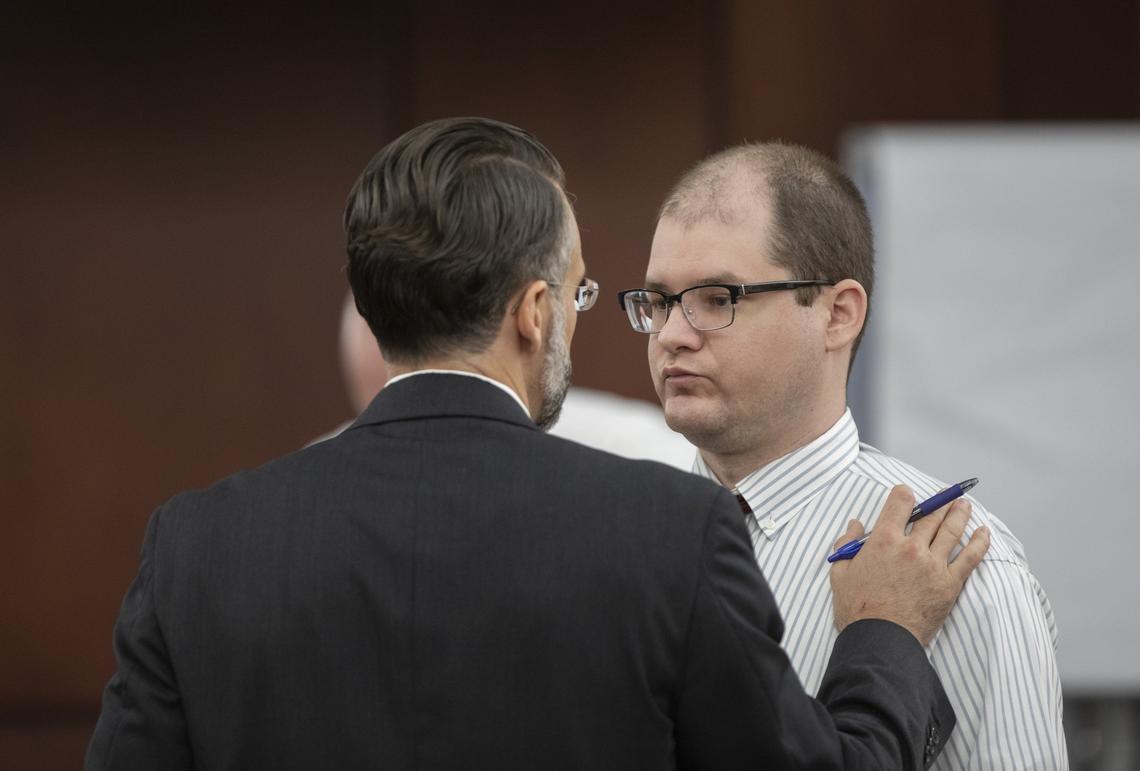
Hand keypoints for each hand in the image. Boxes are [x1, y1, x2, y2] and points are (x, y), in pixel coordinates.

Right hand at [830, 485, 989, 645]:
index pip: (900, 503)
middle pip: (930, 515)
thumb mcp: (840, 572)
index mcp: (884, 540)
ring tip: (964, 505)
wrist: (880, 638)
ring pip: (951, 531)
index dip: (904, 495)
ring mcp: (933, 564)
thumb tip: (855, 525)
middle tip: (946, 497)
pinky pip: (970, 558)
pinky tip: (984, 532)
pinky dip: (979, 543)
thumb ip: (847, 544)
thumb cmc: (857, 608)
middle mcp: (911, 547)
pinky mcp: (949, 583)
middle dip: (938, 502)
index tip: (907, 495)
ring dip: (959, 514)